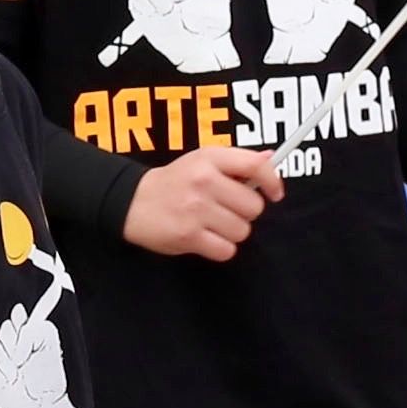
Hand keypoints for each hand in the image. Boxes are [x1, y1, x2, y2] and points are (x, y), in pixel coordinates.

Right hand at [119, 143, 286, 261]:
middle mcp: (203, 181)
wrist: (131, 201)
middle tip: (226, 210)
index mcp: (209, 158)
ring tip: (212, 224)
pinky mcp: (188, 235)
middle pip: (254, 206)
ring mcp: (195, 209)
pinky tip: (206, 238)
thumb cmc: (174, 181)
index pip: (255, 166)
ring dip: (232, 232)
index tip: (275, 193)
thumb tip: (271, 159)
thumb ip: (236, 162)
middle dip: (244, 212)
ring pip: (242, 231)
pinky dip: (220, 248)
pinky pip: (226, 250)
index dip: (273, 181)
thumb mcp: (202, 160)